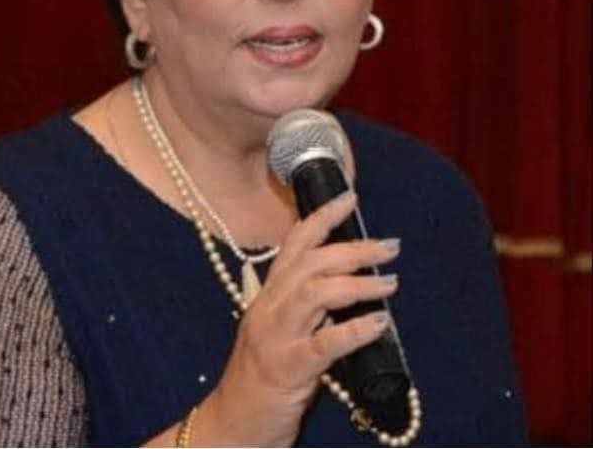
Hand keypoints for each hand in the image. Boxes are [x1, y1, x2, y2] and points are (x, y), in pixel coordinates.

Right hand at [201, 193, 399, 445]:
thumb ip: (306, 308)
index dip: (321, 216)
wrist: (230, 424)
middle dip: (352, 248)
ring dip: (357, 282)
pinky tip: (379, 323)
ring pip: (315, 292)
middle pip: (310, 262)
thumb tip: (350, 288)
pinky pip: (324, 344)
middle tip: (388, 247)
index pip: (294, 242)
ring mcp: (275, 337)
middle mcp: (269, 307)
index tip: (350, 197)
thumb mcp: (278, 331)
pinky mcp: (286, 369)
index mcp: (268, 295)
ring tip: (390, 282)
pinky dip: (354, 329)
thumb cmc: (260, 377)